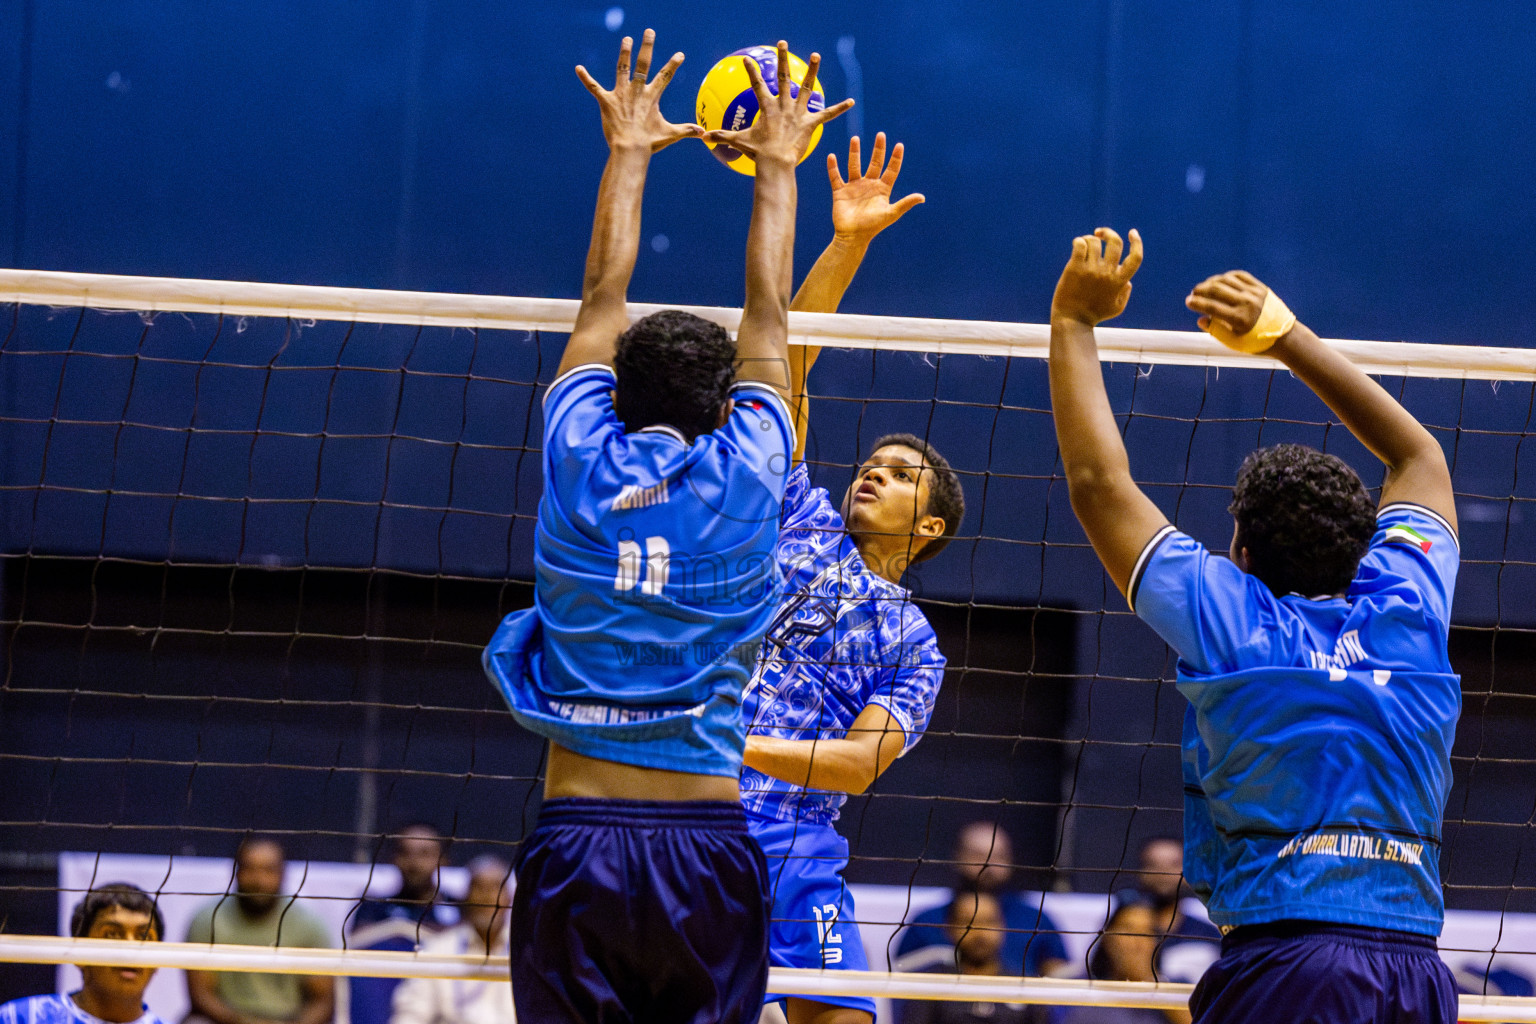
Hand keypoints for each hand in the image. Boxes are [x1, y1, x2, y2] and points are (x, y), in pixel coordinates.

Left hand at [575, 29, 700, 152]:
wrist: (631, 148)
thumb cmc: (650, 143)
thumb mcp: (670, 135)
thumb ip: (686, 131)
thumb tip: (705, 134)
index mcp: (652, 96)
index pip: (665, 76)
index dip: (673, 64)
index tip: (679, 54)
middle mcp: (637, 90)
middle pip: (643, 63)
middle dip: (647, 46)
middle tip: (649, 32)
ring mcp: (620, 94)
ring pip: (622, 68)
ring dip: (624, 52)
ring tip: (626, 39)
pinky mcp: (605, 101)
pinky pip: (593, 87)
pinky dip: (585, 78)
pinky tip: (578, 68)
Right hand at [704, 41, 854, 166]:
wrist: (776, 162)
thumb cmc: (757, 153)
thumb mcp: (739, 142)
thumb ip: (722, 136)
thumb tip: (703, 136)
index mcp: (767, 107)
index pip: (757, 84)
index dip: (751, 71)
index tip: (747, 60)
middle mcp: (783, 105)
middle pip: (784, 77)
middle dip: (782, 58)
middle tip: (782, 43)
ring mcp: (798, 113)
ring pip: (806, 87)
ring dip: (812, 71)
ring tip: (817, 56)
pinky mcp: (810, 124)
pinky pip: (827, 114)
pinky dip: (839, 108)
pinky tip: (851, 102)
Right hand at [829, 133, 924, 241]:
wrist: (853, 237)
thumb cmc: (873, 227)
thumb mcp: (891, 214)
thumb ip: (905, 204)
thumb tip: (922, 197)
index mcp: (882, 189)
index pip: (891, 170)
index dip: (895, 158)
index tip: (899, 145)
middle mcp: (869, 185)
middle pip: (874, 163)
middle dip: (878, 149)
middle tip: (881, 135)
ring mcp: (854, 187)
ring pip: (854, 165)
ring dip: (855, 152)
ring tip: (855, 138)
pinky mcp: (840, 192)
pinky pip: (836, 177)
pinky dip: (833, 167)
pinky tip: (832, 156)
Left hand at [1051, 228, 1142, 324]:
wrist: (1072, 321)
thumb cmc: (1094, 315)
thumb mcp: (1116, 308)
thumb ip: (1125, 293)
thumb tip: (1128, 281)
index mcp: (1119, 282)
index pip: (1136, 258)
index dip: (1137, 242)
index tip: (1132, 232)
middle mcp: (1107, 274)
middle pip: (1115, 243)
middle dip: (1109, 233)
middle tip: (1100, 233)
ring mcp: (1090, 270)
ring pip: (1095, 242)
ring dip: (1091, 239)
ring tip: (1085, 245)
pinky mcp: (1075, 268)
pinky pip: (1080, 245)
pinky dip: (1079, 241)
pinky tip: (1077, 245)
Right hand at [1185, 270, 1268, 335]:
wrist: (1283, 336)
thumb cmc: (1255, 342)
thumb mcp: (1234, 342)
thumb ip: (1216, 331)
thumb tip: (1201, 319)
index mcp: (1240, 319)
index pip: (1212, 307)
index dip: (1197, 303)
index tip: (1188, 301)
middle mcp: (1247, 303)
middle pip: (1217, 290)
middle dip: (1201, 290)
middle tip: (1193, 293)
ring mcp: (1255, 293)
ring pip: (1227, 280)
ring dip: (1212, 281)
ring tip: (1204, 287)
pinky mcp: (1261, 287)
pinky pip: (1240, 276)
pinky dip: (1227, 277)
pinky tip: (1219, 281)